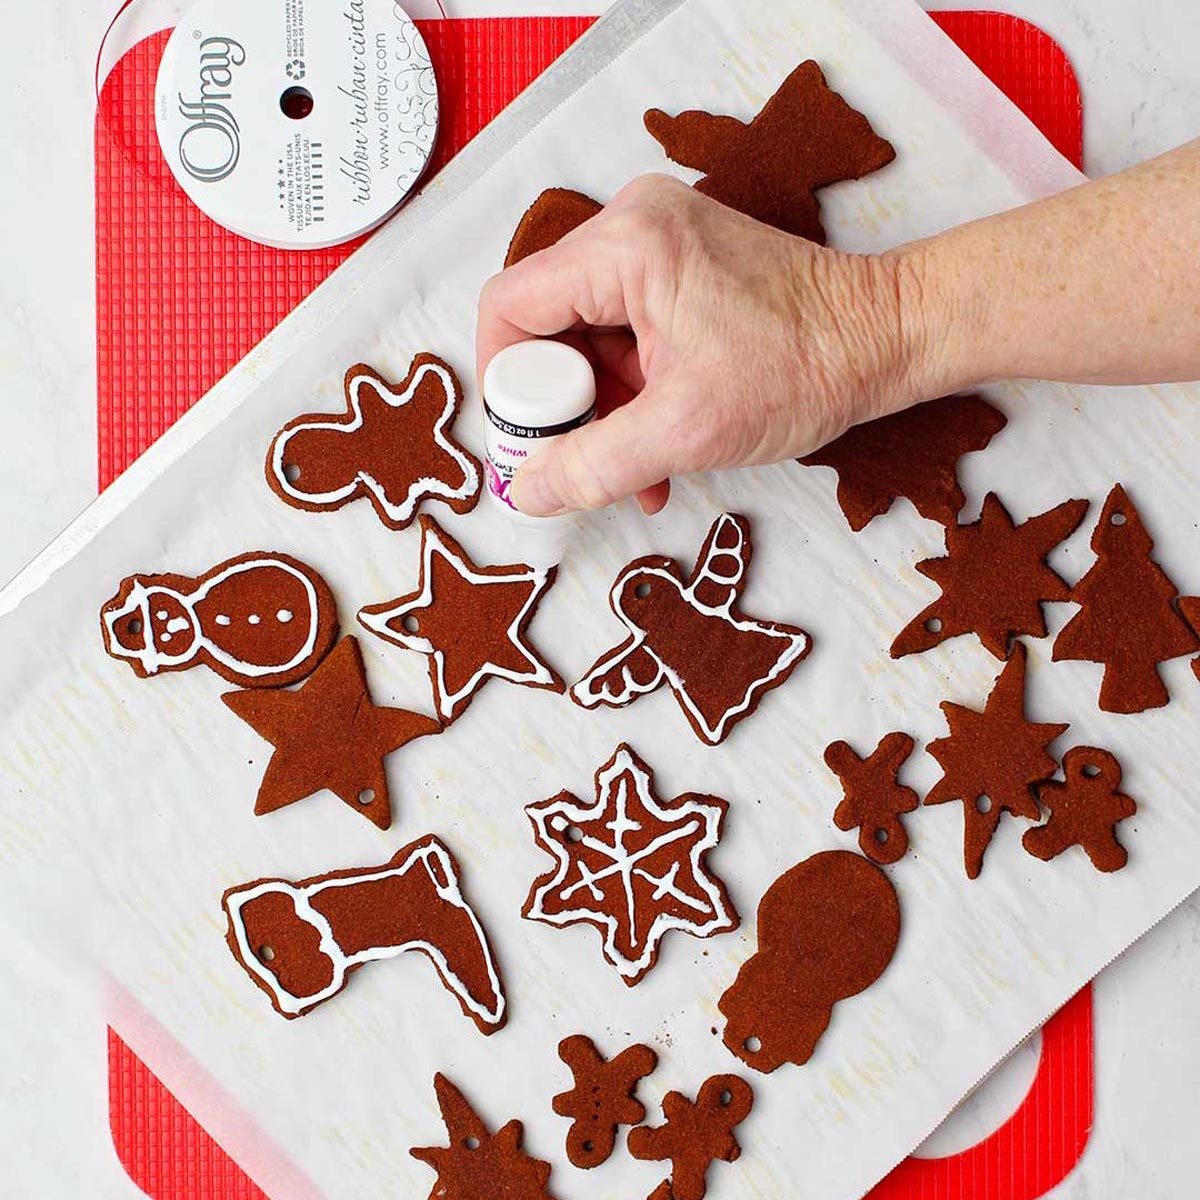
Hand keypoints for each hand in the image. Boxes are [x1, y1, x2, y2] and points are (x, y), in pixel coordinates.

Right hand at [475, 174, 931, 515]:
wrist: (885, 338)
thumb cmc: (803, 368)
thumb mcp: (685, 431)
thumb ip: (592, 466)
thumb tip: (525, 491)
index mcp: (625, 246)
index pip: (510, 305)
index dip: (505, 382)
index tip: (530, 440)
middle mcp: (632, 225)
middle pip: (545, 321)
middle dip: (562, 404)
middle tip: (583, 459)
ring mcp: (657, 242)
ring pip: (584, 334)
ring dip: (600, 408)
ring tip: (634, 469)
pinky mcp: (679, 265)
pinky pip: (622, 329)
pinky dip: (629, 389)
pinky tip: (654, 445)